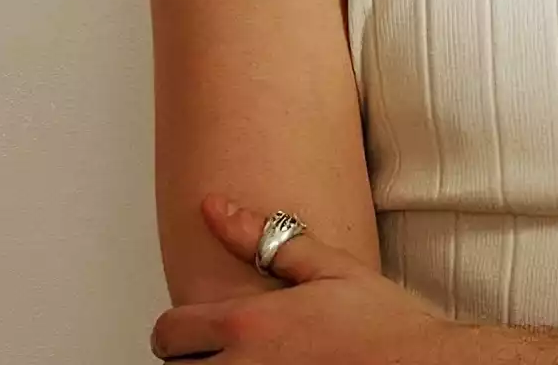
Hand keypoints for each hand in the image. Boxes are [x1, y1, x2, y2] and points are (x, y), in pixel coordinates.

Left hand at [149, 195, 456, 362]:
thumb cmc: (387, 326)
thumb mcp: (330, 268)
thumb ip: (264, 239)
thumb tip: (214, 208)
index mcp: (250, 324)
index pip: (170, 332)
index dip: (178, 329)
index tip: (200, 330)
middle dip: (195, 358)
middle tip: (230, 349)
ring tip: (252, 361)